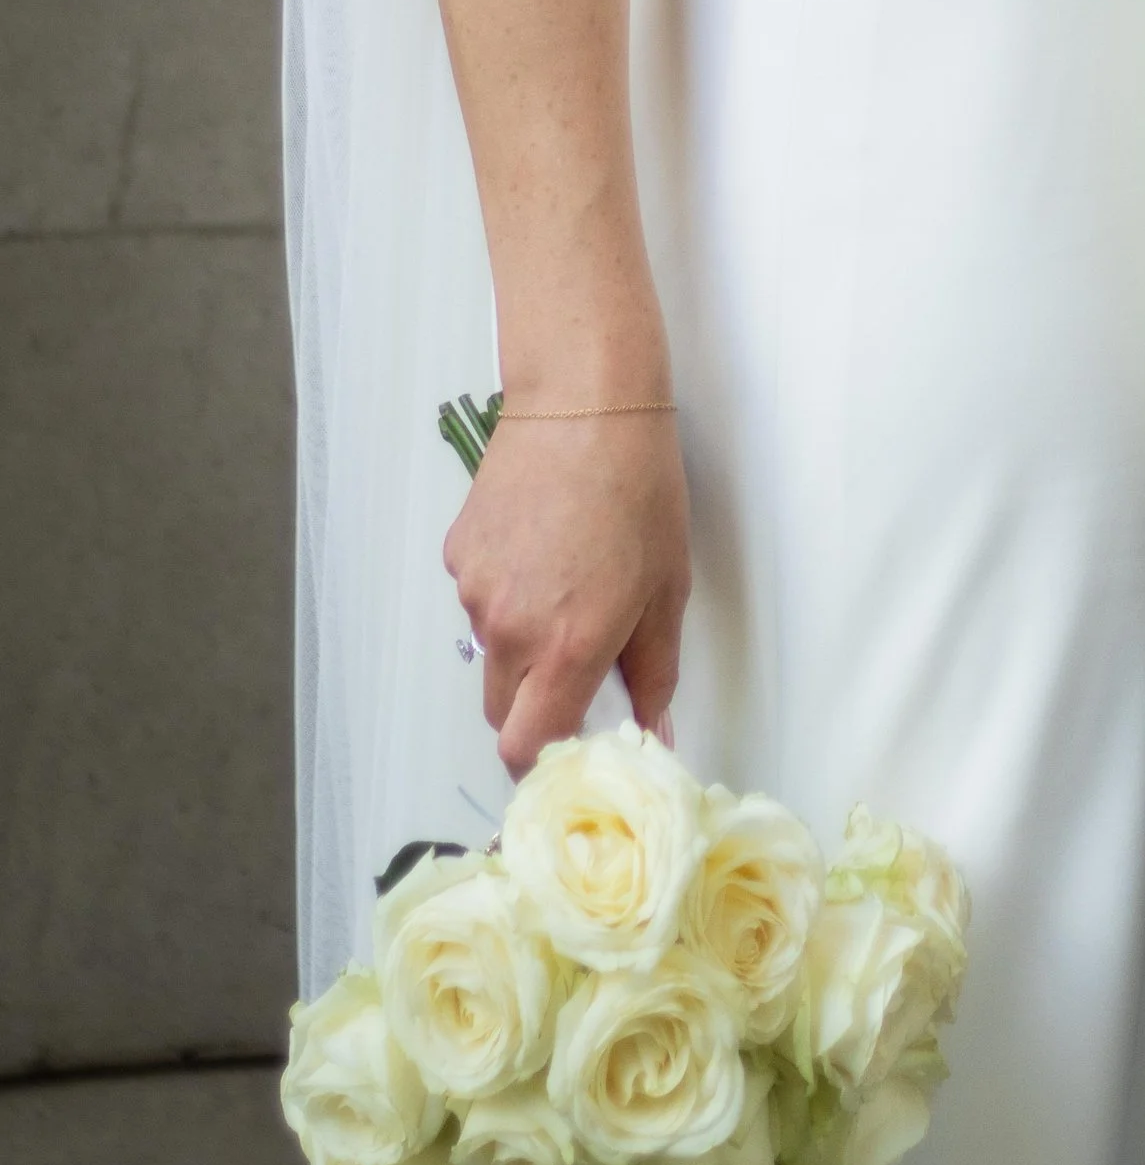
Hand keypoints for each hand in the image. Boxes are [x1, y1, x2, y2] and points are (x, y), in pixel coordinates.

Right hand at [445, 410, 690, 777]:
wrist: (584, 403)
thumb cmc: (640, 491)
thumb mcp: (667, 588)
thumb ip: (655, 673)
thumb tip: (655, 735)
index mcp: (567, 647)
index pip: (526, 748)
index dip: (545, 761)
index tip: (570, 748)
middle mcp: (510, 629)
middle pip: (502, 710)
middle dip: (535, 703)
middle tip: (578, 659)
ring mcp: (475, 591)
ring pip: (491, 650)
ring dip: (521, 640)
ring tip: (566, 576)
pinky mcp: (458, 553)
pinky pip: (478, 597)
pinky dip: (504, 590)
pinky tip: (539, 541)